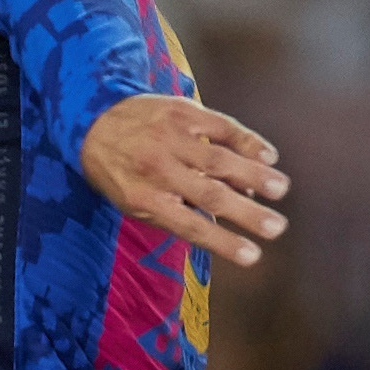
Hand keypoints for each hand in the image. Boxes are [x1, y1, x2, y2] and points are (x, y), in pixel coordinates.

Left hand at [82, 93, 288, 266]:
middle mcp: (157, 169)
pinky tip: (269, 155)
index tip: (253, 256)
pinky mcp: (182, 112)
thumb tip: (223, 220)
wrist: (89, 118)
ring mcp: (170, 138)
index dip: (223, 242)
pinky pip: (222, 127)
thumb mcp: (130, 200)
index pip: (189, 226)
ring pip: (220, 159)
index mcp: (143, 198)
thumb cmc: (116, 169)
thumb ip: (172, 212)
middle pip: (210, 194)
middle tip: (277, 228)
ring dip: (254, 175)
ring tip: (280, 189)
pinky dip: (248, 141)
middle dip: (247, 213)